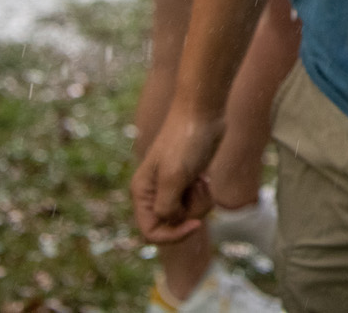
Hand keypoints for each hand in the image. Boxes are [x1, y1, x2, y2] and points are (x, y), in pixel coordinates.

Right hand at [130, 112, 222, 243]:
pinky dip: (205, 193)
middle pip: (172, 225)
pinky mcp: (188, 181)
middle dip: (191, 213)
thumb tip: (171, 222)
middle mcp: (153, 193)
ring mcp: (172, 187)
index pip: (151, 232)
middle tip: (197, 189)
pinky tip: (204, 176)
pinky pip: (197, 202)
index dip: (172, 235)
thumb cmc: (186, 141)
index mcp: (142, 193)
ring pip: (187, 215)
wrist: (202, 112)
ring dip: (200, 202)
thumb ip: (168, 207)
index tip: (195, 224)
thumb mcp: (174, 177)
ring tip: (201, 179)